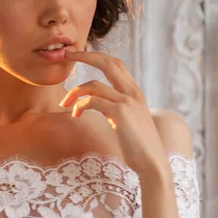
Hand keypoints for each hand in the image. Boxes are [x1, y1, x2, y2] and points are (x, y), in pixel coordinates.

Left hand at [59, 50, 168, 176]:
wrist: (152, 162)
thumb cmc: (138, 145)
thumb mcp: (127, 120)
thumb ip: (115, 106)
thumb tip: (96, 102)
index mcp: (135, 91)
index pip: (115, 64)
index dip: (95, 56)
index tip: (78, 55)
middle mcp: (133, 92)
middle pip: (108, 62)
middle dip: (85, 55)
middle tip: (67, 54)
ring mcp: (127, 101)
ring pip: (94, 85)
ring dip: (74, 92)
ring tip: (64, 103)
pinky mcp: (120, 113)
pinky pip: (93, 101)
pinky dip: (80, 106)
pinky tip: (76, 115)